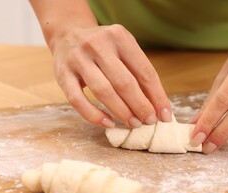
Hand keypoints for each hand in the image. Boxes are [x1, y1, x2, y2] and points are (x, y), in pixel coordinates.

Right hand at [52, 24, 171, 127]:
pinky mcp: (62, 74)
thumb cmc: (104, 48)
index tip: (164, 115)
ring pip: (103, 91)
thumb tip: (158, 106)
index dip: (157, 96)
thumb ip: (139, 73)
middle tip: (149, 121)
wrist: (68, 33)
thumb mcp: (124, 49)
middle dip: (140, 106)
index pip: (144, 71)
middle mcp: (98, 45)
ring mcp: (78, 59)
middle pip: (124, 82)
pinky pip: (78, 100)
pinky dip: (94, 115)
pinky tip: (108, 123)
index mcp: (120, 37)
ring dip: (122, 112)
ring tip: (134, 124)